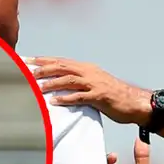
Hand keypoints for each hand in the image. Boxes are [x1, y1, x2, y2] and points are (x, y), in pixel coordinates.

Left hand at [29, 56, 151, 125]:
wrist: (134, 102)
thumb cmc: (114, 96)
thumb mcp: (94, 84)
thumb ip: (79, 83)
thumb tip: (61, 85)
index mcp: (87, 68)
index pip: (62, 61)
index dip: (44, 60)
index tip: (28, 60)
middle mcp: (90, 72)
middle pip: (63, 67)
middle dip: (44, 69)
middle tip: (28, 72)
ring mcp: (95, 84)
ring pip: (70, 80)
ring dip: (52, 83)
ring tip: (38, 88)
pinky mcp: (100, 97)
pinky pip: (80, 96)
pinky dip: (66, 98)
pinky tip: (55, 101)